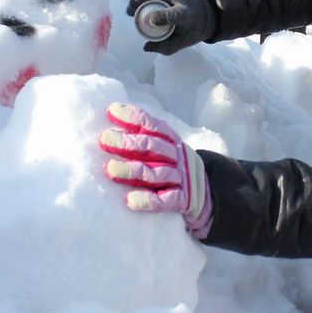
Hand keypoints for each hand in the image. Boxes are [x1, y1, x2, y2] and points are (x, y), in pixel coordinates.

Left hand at [98, 102, 212, 237]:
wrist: (206, 195)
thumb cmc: (173, 169)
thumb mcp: (165, 150)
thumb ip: (144, 141)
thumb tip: (109, 132)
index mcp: (172, 141)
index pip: (153, 126)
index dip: (133, 117)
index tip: (112, 112)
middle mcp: (176, 157)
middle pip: (152, 147)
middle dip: (127, 142)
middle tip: (104, 140)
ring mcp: (180, 179)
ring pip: (156, 173)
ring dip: (132, 170)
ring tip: (109, 169)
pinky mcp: (182, 201)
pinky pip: (165, 201)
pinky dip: (148, 201)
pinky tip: (130, 200)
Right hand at [125, 0, 218, 55]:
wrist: (206, 11)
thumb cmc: (191, 29)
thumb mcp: (183, 42)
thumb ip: (166, 47)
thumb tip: (146, 47)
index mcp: (187, 14)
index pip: (175, 14)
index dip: (162, 16)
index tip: (149, 20)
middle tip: (130, 10)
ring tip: (131, 7)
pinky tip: (136, 1)